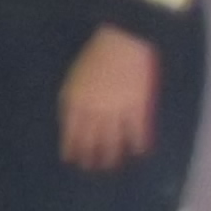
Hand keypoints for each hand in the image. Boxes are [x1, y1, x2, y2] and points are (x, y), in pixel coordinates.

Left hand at [58, 25, 158, 171]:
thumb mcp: (75, 77)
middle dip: (90, 155)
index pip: (71, 131)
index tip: (71, 159)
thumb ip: (74, 99)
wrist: (123, 42)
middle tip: (92, 168)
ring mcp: (117, 109)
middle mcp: (94, 109)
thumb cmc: (96, 54)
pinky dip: (139, 142)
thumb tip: (73, 119)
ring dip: (112, 154)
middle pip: (92, 139)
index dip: (71, 146)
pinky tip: (139, 152)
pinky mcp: (138, 106)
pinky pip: (138, 130)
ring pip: (113, 139)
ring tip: (111, 165)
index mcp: (76, 99)